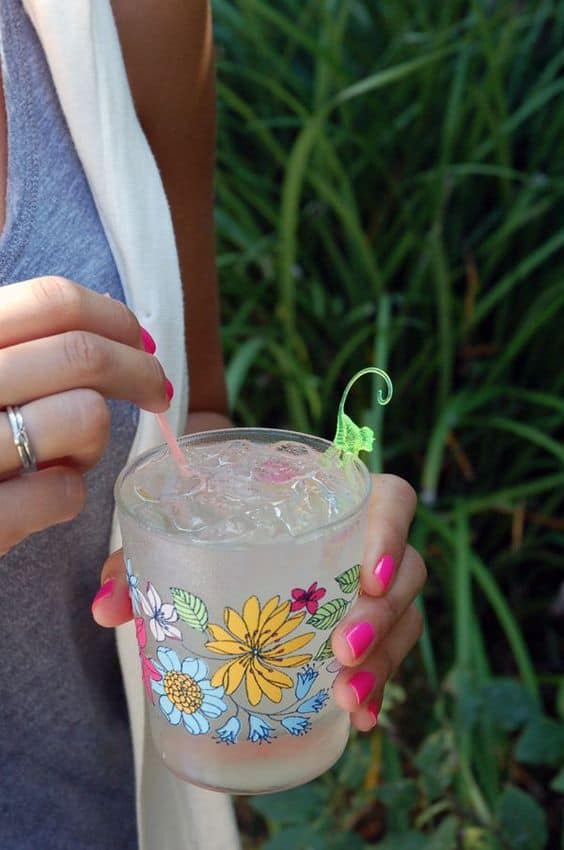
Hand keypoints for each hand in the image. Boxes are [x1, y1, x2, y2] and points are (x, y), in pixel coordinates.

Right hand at [0, 276, 170, 554]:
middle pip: (83, 354)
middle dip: (140, 372)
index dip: (115, 318)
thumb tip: (118, 320)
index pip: (53, 301)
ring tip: (61, 458)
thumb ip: (21, 342)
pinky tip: (32, 499)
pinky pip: (65, 491)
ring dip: (91, 442)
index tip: (139, 342)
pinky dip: (64, 495)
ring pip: (85, 417)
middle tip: (156, 393)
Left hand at [95, 475, 425, 733]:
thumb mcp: (184, 533)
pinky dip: (376, 687)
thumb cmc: (214, 522)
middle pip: (409, 571)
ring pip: (405, 620)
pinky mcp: (367, 629)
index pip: (393, 500)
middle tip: (341, 653)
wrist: (227, 531)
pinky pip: (389, 656)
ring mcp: (372, 589)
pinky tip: (357, 719)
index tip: (369, 577)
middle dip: (383, 618)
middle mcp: (365, 541)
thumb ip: (144, 561)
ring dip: (383, 661)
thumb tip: (105, 608)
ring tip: (346, 699)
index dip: (393, 533)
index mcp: (334, 499)